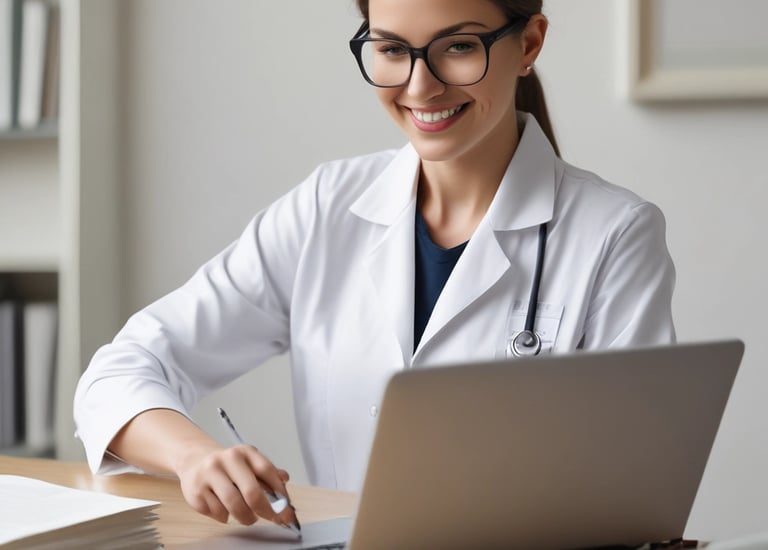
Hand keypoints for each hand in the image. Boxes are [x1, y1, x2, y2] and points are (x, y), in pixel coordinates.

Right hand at [175, 442, 297, 527]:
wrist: (195, 461)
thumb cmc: (228, 466)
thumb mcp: (250, 463)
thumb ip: (269, 474)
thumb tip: (285, 481)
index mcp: (245, 452)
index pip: (267, 471)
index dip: (280, 492)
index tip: (286, 509)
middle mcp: (227, 460)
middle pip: (251, 491)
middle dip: (265, 510)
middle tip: (271, 518)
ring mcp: (209, 475)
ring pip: (233, 506)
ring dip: (245, 517)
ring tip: (248, 517)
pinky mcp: (196, 491)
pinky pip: (217, 513)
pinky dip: (225, 517)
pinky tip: (225, 508)